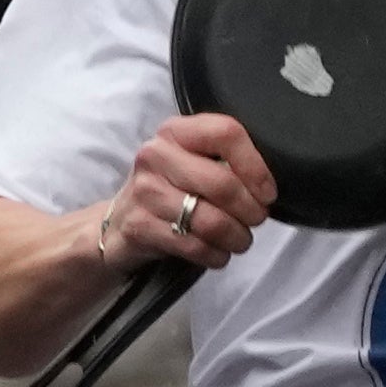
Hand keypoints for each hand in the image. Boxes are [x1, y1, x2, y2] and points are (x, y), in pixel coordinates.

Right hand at [94, 114, 276, 273]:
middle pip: (222, 182)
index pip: (226, 133)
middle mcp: (156, 155)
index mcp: (175, 131)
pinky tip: (217, 253)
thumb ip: (225, 162)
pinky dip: (215, 255)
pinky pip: (193, 246)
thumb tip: (266, 186)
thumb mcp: (192, 163)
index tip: (267, 191)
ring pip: (210, 220)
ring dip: (236, 237)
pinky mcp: (139, 226)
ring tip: (240, 240)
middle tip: (256, 220)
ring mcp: (145, 191)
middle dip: (251, 209)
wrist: (118, 224)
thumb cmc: (169, 191)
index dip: (255, 166)